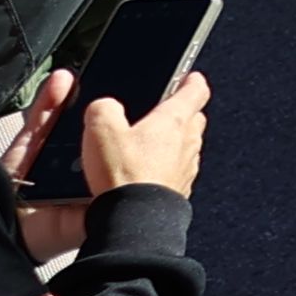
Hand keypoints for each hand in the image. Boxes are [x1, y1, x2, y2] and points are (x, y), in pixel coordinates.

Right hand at [88, 67, 208, 201]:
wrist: (134, 219)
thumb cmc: (123, 175)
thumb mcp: (101, 129)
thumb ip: (104, 108)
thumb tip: (105, 107)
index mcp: (173, 120)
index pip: (195, 91)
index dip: (192, 80)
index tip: (191, 76)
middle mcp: (187, 143)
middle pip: (193, 119)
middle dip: (183, 111)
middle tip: (168, 108)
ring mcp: (186, 168)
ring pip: (187, 146)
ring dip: (175, 141)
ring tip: (152, 142)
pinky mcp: (179, 190)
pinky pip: (178, 170)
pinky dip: (167, 166)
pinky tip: (148, 172)